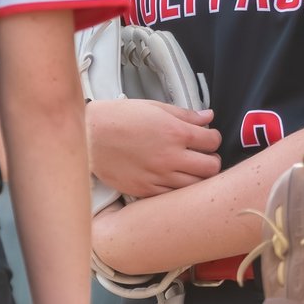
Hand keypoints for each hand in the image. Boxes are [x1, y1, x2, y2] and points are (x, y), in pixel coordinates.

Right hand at [87, 98, 220, 198]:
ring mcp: (158, 177)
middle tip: (203, 156)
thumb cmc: (119, 118)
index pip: (213, 141)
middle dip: (212, 160)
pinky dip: (176, 188)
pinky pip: (172, 195)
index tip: (208, 138)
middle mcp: (171, 157)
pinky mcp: (145, 190)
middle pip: (211, 168)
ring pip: (195, 186)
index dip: (213, 138)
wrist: (90, 136)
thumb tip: (208, 116)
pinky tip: (171, 178)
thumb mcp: (155, 108)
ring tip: (189, 169)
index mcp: (176, 133)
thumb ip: (185, 115)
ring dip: (198, 177)